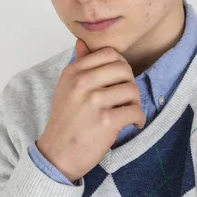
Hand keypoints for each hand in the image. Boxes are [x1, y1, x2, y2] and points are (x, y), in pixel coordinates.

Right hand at [36, 37, 145, 181]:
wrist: (57, 154)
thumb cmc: (65, 120)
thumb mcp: (65, 87)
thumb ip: (78, 64)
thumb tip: (82, 42)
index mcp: (73, 72)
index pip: (109, 53)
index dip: (120, 65)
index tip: (120, 79)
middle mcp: (82, 82)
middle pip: (123, 69)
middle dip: (130, 82)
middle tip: (127, 97)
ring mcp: (94, 101)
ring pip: (132, 89)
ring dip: (136, 102)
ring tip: (130, 111)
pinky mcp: (106, 121)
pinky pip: (135, 111)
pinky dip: (139, 119)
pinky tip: (133, 123)